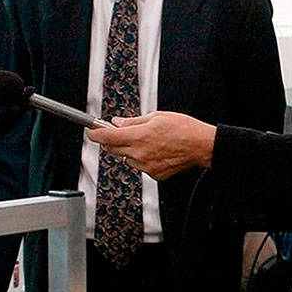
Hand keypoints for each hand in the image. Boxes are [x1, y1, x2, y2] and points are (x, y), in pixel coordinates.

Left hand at [86, 111, 216, 179]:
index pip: (107, 137)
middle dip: (112, 140)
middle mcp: (139, 153)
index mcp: (139, 136)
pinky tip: (155, 151)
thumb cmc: (183, 129)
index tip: (91, 131)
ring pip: (126, 158)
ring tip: (147, 141)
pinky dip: (142, 159)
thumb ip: (133, 121)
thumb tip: (118, 122)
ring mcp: (146, 166)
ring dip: (129, 150)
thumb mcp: (156, 117)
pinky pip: (140, 166)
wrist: (200, 146)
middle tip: (119, 132)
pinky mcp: (153, 174)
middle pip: (112, 149)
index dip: (95, 134)